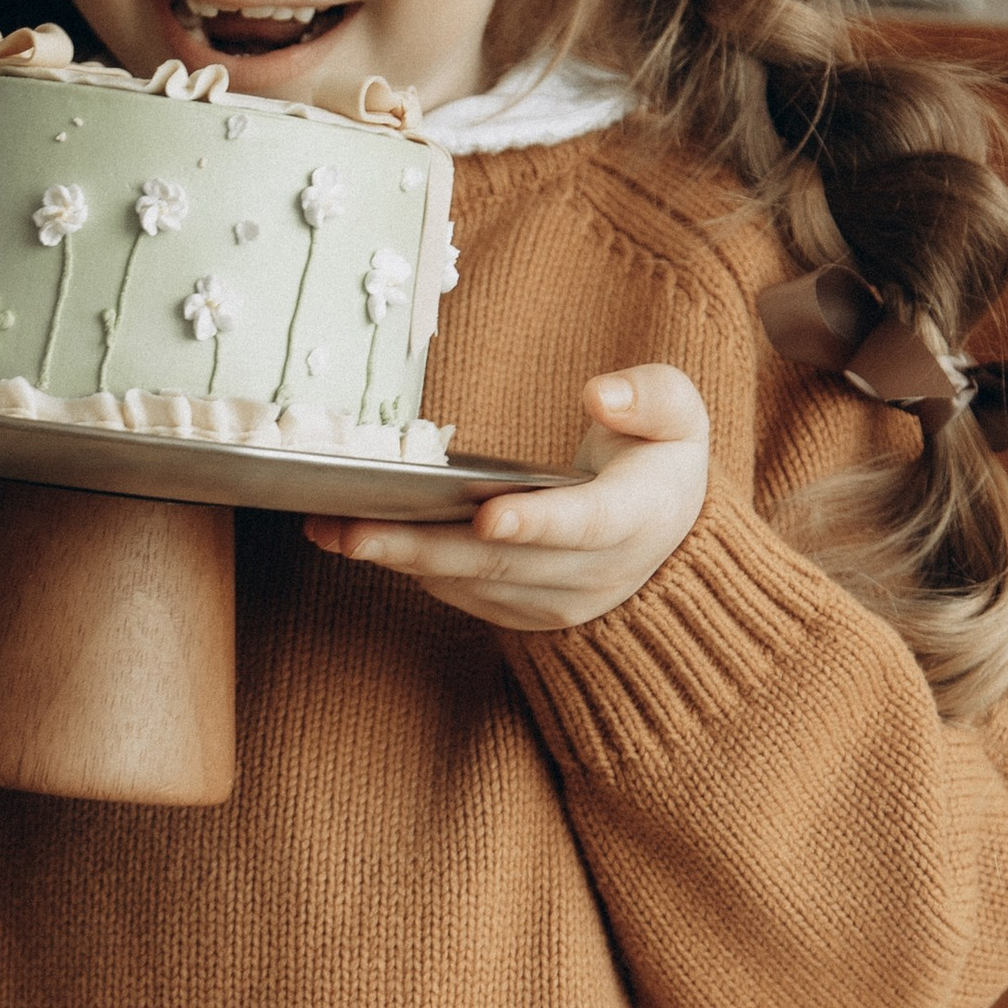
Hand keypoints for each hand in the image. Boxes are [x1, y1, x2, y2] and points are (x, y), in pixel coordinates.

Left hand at [304, 363, 710, 633]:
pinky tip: (355, 538)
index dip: (536, 522)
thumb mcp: (679, 415)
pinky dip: (407, 565)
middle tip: (351, 529)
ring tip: (328, 530)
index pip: (584, 525)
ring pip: (468, 582)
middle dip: (422, 546)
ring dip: (397, 558)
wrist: (667, 538)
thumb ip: (650, 397)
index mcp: (635, 519)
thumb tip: (603, 394)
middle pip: (501, 563)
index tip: (489, 516)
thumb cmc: (657, 459)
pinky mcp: (520, 613)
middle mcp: (593, 573)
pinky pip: (457, 591)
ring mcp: (553, 601)